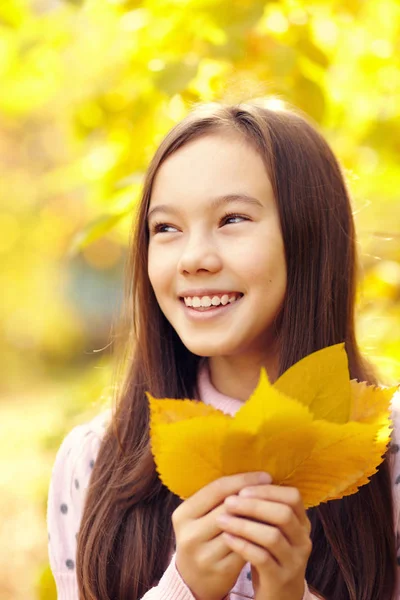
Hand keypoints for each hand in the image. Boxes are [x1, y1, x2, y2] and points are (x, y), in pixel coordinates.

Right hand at [172, 471, 272, 599]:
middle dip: (255, 497)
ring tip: (276, 506)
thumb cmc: (200, 537)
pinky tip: (270, 527)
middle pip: (229, 507)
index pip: (217, 489)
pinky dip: (258, 535)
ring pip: (240, 528)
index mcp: (183, 514)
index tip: (265, 475)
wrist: (192, 579)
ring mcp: (205, 555)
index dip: (243, 480)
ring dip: (260, 516)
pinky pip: (246, 547)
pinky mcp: (221, 571)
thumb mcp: (198, 516)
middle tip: (275, 490)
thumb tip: (251, 476)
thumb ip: (216, 499)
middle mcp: (190, 534)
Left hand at [215, 482, 311, 599]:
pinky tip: (227, 538)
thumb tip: (239, 483)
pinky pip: (261, 558)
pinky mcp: (280, 579)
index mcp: (302, 523)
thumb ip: (264, 510)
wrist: (279, 597)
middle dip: (253, 505)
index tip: (242, 489)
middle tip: (229, 502)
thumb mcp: (273, 530)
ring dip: (244, 525)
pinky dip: (242, 545)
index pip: (293, 497)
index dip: (267, 490)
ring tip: (222, 520)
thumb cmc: (270, 555)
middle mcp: (302, 540)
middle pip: (283, 514)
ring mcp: (293, 561)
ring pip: (272, 536)